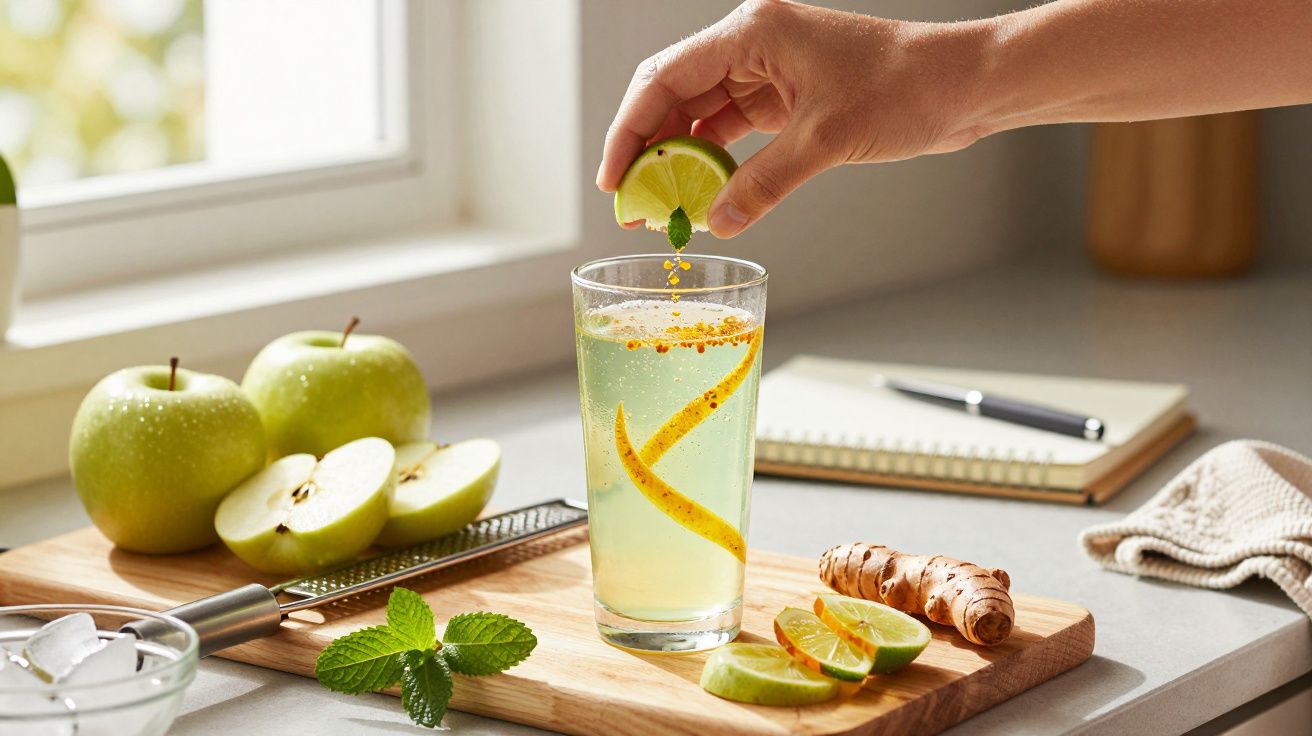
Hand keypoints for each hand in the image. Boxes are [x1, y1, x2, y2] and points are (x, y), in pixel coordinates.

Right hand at [596, 0, 989, 237]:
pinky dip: (717, 161)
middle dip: (648, 148)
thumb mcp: (825, 141)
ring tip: (660, 204)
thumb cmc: (906, 88)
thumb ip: (763, 183)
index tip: (614, 178)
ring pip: (702, 114)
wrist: (964, 86)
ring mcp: (771, 70)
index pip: (665, 78)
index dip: (629, 130)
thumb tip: (718, 222)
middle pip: (675, 94)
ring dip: (680, 158)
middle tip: (631, 200)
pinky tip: (703, 193)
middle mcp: (754, 44)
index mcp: (753, 32)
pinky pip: (734, 130)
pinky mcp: (790, 96)